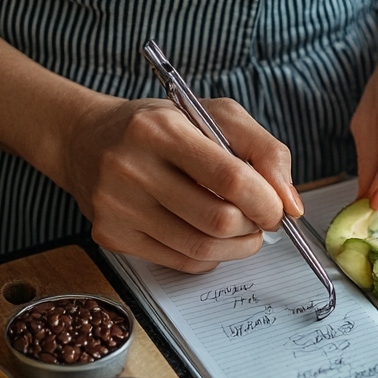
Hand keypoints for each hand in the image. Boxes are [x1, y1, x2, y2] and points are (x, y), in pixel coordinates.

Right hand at [61, 96, 302, 272]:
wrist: (86, 139)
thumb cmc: (162, 126)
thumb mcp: (216, 116)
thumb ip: (265, 152)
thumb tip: (292, 205)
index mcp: (160, 130)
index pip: (231, 179)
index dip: (267, 202)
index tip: (278, 208)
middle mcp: (131, 168)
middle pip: (218, 221)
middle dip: (254, 227)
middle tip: (260, 218)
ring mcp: (116, 206)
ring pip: (201, 249)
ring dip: (237, 247)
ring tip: (242, 229)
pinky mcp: (110, 235)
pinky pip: (179, 262)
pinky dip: (209, 256)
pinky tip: (208, 235)